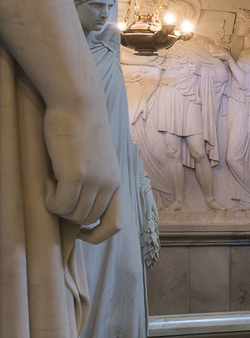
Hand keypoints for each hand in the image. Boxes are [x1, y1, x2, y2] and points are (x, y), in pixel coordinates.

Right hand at [42, 100, 121, 236]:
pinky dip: (49, 202)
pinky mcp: (75, 175)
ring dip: (57, 207)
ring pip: (72, 216)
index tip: (78, 231)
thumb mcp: (95, 158)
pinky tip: (46, 184)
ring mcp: (94, 181)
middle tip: (56, 193)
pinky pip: (59, 205)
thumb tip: (77, 206)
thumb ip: (94, 180)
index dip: (96, 235)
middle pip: (86, 220)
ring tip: (51, 184)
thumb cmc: (81, 126)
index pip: (114, 225)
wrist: (78, 101)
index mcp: (116, 181)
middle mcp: (109, 184)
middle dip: (68, 215)